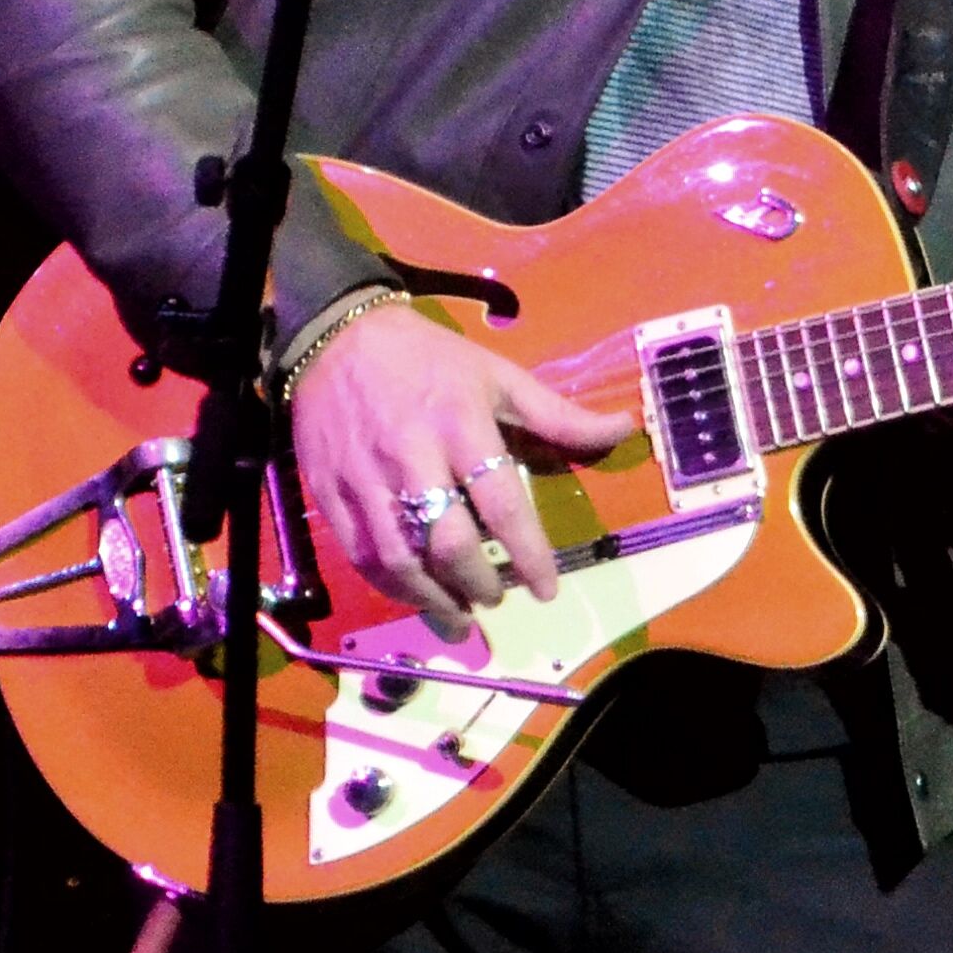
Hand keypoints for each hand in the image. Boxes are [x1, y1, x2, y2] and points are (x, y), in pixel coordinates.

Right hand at [288, 302, 636, 630]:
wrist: (334, 338)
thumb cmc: (427, 358)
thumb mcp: (497, 375)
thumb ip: (558, 414)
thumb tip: (623, 430)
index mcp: (460, 423)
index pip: (502, 501)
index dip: (529, 553)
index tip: (547, 589)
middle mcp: (412, 455)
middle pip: (448, 540)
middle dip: (478, 581)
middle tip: (496, 597)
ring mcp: (365, 478)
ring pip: (400, 558)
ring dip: (434, 597)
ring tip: (459, 615)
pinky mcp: (329, 493)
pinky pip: (361, 554)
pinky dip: (391, 586)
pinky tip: (415, 594)